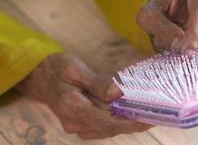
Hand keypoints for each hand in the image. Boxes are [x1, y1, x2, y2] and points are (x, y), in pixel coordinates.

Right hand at [16, 54, 151, 138]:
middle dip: (134, 123)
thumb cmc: (57, 69)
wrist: (40, 78)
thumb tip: (117, 93)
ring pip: (108, 128)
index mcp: (72, 107)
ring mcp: (77, 125)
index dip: (129, 123)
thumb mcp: (75, 69)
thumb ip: (97, 83)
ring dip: (128, 122)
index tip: (149, 118)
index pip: (106, 122)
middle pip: (110, 128)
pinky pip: (103, 125)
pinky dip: (119, 120)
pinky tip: (132, 113)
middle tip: (157, 115)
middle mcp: (74, 122)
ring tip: (149, 114)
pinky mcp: (81, 123)